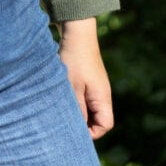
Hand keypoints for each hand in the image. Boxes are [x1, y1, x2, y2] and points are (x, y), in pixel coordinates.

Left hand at [57, 18, 113, 139]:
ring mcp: (95, 87)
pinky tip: (61, 98)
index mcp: (102, 97)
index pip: (105, 125)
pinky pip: (83, 98)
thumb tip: (77, 130)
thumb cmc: (74, 60)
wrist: (76, 32)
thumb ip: (77, 110)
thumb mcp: (73, 88)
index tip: (73, 130)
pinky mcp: (87, 80)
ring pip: (88, 108)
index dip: (91, 133)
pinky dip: (74, 101)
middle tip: (63, 123)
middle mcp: (102, 94)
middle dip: (82, 124)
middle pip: (97, 119)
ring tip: (60, 109)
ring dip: (76, 111)